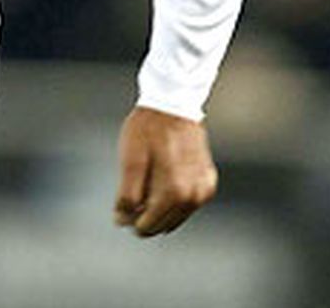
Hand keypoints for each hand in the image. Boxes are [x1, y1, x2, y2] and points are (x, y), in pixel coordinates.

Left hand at [114, 105, 217, 236]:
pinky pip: (188, 203)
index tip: (121, 210)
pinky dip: (173, 201)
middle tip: (130, 201)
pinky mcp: (209, 181)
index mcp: (174, 193)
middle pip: (164, 224)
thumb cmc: (147, 130)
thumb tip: (121, 221)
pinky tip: (160, 184)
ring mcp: (204, 190)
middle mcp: (194, 196)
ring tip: (143, 190)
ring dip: (160, 211)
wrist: (173, 104)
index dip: (131, 221)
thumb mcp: (129, 161)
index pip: (149, 225)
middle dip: (145, 218)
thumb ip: (127, 195)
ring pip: (177, 216)